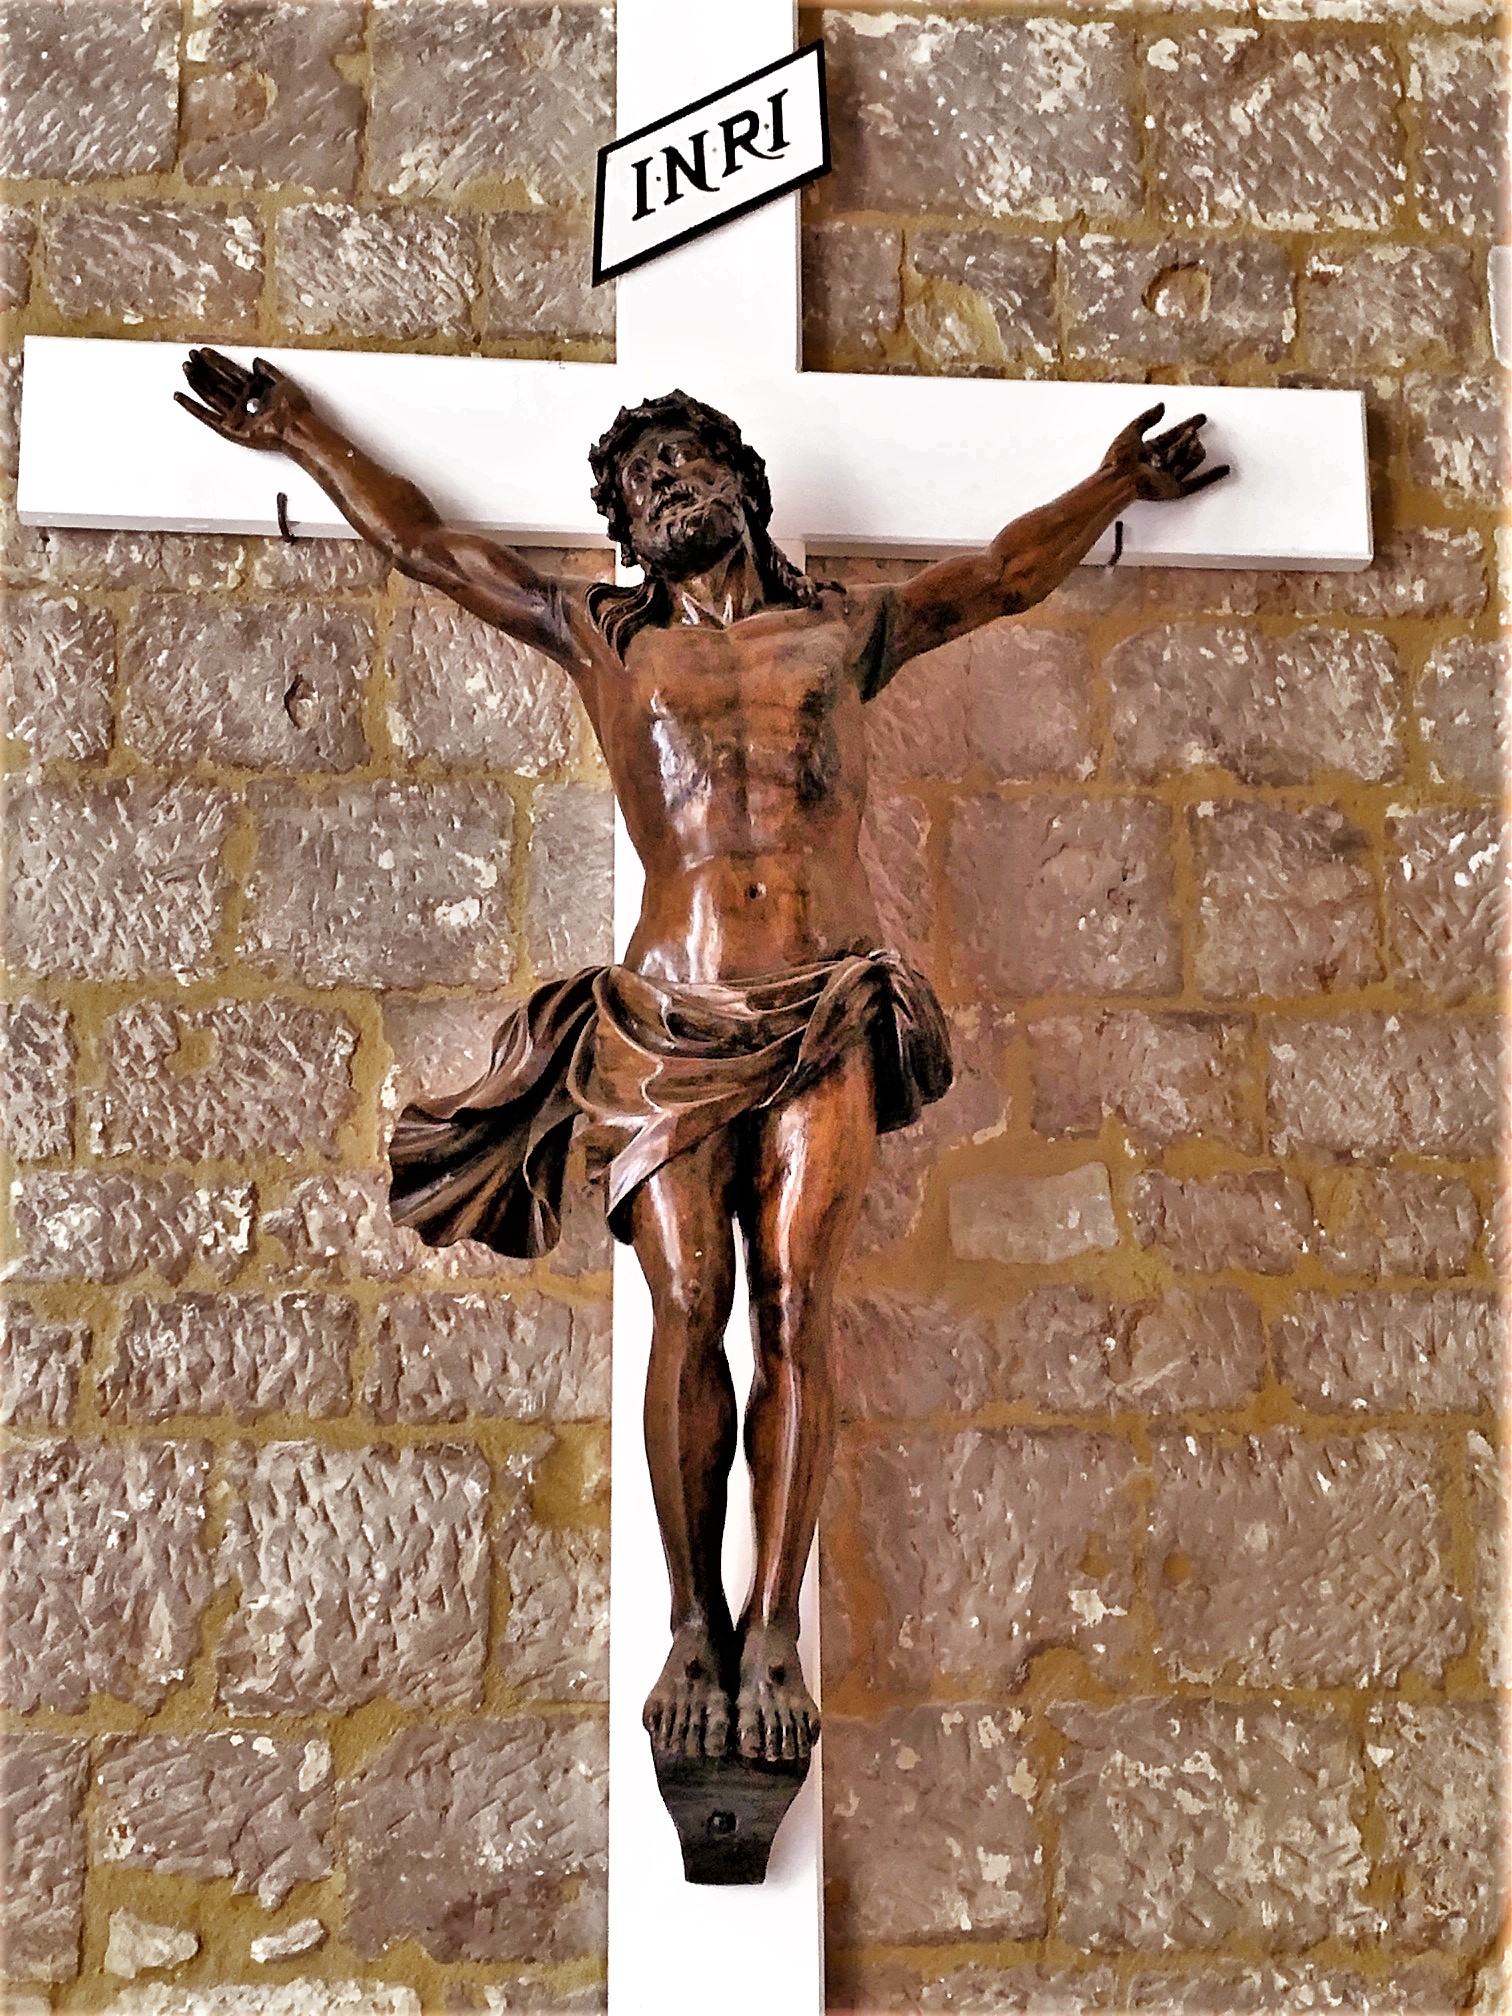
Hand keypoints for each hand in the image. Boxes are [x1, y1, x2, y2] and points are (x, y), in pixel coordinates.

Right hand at [175, 347, 308, 448]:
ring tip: (186, 368)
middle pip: (218, 381)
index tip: (204, 351)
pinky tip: (180, 396)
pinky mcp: (230, 429)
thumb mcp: (283, 383)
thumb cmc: (295, 408)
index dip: (217, 361)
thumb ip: (268, 370)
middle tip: (190, 355)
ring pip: (210, 395)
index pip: (230, 372)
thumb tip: (255, 359)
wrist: (295, 427)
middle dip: (204, 368)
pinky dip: (192, 407)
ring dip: (197, 382)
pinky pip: (206, 417)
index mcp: (254, 390)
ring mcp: (235, 415)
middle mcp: (242, 401)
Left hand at [1102, 402, 1230, 502]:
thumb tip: (1161, 406)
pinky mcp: (1174, 489)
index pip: (1173, 436)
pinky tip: (1224, 469)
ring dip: (1193, 450)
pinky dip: (1211, 476)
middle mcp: (1159, 464)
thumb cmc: (1120, 459)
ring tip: (1194, 442)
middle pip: (1182, 447)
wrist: (1120, 479)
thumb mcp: (1131, 430)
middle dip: (1188, 437)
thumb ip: (1147, 418)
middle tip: (1193, 430)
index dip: (1187, 425)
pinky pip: (1196, 483)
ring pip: (1189, 460)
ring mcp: (1167, 477)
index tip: (1200, 418)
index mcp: (1149, 451)